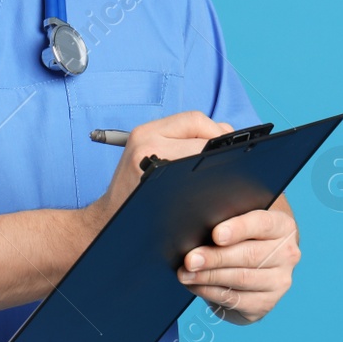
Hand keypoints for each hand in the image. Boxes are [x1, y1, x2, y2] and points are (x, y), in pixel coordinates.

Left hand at [85, 111, 231, 232]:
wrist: (105, 220)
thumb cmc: (137, 220)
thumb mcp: (175, 210)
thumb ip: (200, 183)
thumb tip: (230, 169)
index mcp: (152, 155)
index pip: (202, 139)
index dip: (224, 147)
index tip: (237, 158)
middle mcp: (145, 139)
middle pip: (199, 122)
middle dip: (220, 137)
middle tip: (233, 155)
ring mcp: (142, 133)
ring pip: (191, 121)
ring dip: (208, 134)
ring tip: (218, 155)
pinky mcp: (141, 133)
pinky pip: (179, 125)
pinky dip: (195, 135)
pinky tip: (201, 154)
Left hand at [177, 202, 299, 324]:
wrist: (257, 263)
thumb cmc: (242, 235)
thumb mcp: (238, 221)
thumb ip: (225, 221)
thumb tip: (195, 230)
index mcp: (282, 226)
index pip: (262, 224)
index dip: (238, 229)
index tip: (216, 235)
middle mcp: (287, 254)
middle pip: (249, 256)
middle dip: (215, 258)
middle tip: (190, 259)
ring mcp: (279, 281)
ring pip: (241, 279)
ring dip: (208, 277)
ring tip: (185, 274)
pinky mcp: (265, 303)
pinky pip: (235, 299)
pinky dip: (210, 292)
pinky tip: (195, 285)